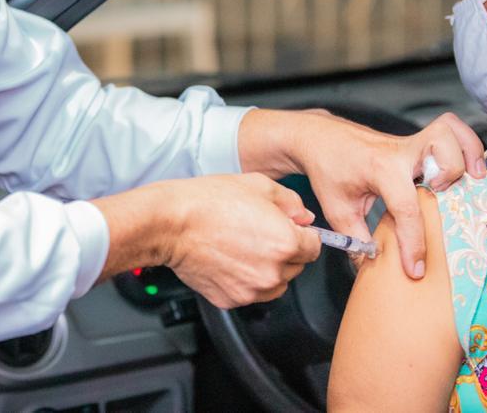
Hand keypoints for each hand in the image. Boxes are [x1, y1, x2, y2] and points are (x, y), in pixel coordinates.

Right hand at [163, 174, 321, 308]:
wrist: (171, 224)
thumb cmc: (208, 201)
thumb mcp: (258, 185)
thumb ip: (290, 201)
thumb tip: (304, 216)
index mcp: (286, 243)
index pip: (315, 247)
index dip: (303, 234)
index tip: (291, 229)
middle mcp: (273, 272)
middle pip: (297, 266)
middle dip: (286, 251)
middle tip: (260, 233)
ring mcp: (252, 290)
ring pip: (276, 284)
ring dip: (269, 269)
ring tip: (244, 246)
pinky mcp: (231, 300)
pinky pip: (251, 292)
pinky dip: (246, 280)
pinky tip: (229, 259)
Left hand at [238, 109, 483, 279]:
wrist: (321, 139)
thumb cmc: (329, 171)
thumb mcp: (337, 210)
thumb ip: (357, 239)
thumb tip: (375, 264)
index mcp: (379, 168)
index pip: (405, 207)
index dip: (413, 243)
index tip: (415, 268)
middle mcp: (400, 151)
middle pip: (440, 148)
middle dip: (451, 174)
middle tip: (444, 197)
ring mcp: (411, 142)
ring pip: (450, 131)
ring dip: (465, 154)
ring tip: (468, 181)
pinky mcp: (418, 143)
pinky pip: (451, 131)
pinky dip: (467, 143)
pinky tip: (470, 169)